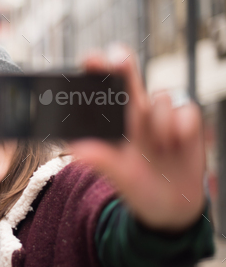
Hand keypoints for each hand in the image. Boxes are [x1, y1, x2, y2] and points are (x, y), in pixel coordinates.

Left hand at [69, 46, 205, 233]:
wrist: (172, 207)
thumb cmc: (139, 187)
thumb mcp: (120, 177)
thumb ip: (102, 160)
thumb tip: (77, 149)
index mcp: (116, 123)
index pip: (104, 91)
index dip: (98, 72)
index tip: (89, 59)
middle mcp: (137, 113)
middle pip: (129, 78)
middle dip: (124, 64)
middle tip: (117, 59)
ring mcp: (162, 116)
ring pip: (160, 98)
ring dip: (160, 122)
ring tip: (160, 148)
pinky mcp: (187, 122)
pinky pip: (186, 109)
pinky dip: (182, 127)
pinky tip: (177, 145)